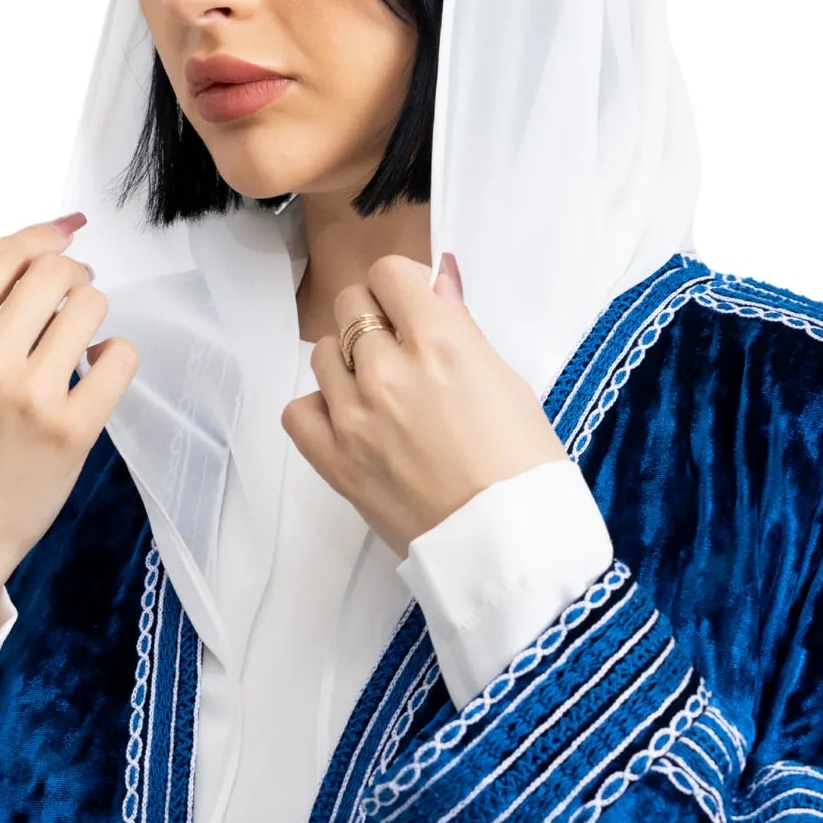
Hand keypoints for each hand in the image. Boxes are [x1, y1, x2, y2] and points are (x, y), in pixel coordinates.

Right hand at [0, 214, 138, 643]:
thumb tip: (45, 250)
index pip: (4, 255)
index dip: (44, 235)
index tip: (66, 233)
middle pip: (55, 273)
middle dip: (73, 279)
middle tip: (72, 301)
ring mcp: (28, 394)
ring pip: (91, 307)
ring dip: (93, 317)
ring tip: (78, 346)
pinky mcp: (70, 429)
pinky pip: (119, 357)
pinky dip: (115, 356)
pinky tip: (94, 374)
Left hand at [281, 251, 568, 559]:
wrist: (506, 548)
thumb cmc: (524, 468)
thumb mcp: (506, 382)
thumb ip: (460, 326)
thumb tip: (437, 280)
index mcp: (442, 343)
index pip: (391, 274)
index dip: (403, 287)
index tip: (413, 308)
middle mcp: (389, 371)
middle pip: (352, 306)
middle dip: (376, 319)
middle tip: (401, 352)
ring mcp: (354, 417)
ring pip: (323, 353)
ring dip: (348, 363)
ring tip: (380, 393)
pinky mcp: (334, 461)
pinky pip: (298, 410)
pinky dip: (319, 409)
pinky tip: (349, 420)